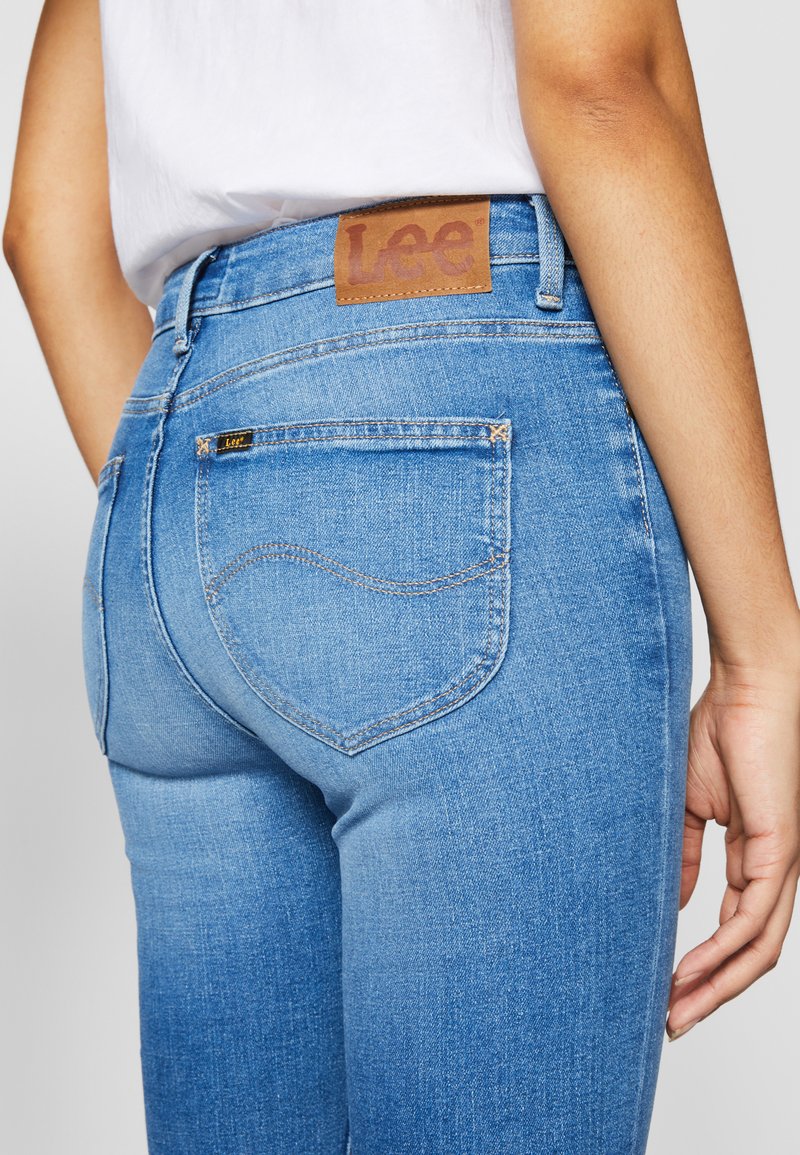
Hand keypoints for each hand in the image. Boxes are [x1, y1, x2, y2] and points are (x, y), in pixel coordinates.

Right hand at [666, 658, 799, 1040]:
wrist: (749, 685)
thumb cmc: (721, 730)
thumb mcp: (691, 805)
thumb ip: (685, 855)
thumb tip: (674, 902)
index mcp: (756, 856)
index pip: (736, 928)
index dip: (706, 965)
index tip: (667, 989)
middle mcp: (776, 868)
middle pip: (752, 952)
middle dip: (711, 992)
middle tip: (671, 1022)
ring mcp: (784, 862)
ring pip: (758, 948)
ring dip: (717, 986)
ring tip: (676, 1012)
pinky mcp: (782, 850)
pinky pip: (754, 918)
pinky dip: (722, 952)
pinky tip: (691, 971)